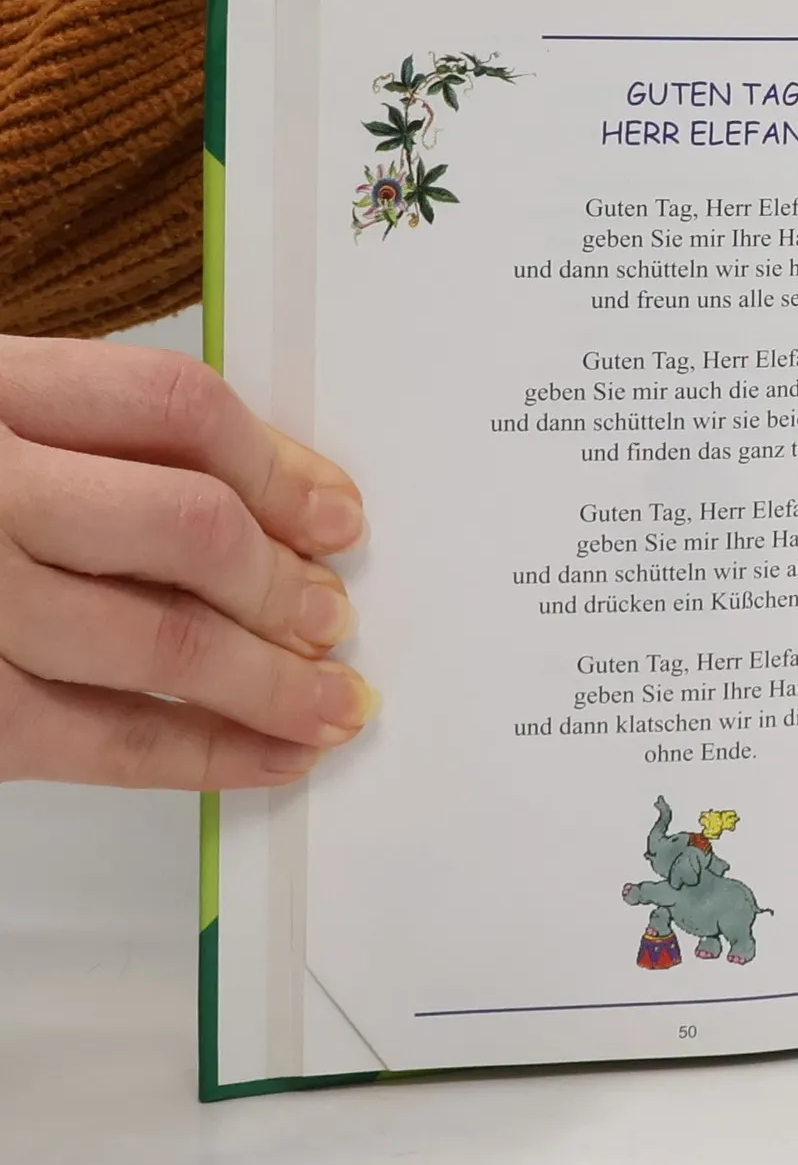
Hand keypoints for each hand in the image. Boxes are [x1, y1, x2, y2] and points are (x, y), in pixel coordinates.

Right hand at [0, 337, 376, 790]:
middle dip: (284, 584)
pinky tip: (271, 757)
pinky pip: (100, 742)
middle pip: (186, 529)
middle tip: (333, 617)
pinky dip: (205, 756)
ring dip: (273, 682)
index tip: (338, 513)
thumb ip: (92, 437)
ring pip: (159, 643)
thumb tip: (274, 497)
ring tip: (333, 702)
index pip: (172, 407)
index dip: (281, 466)